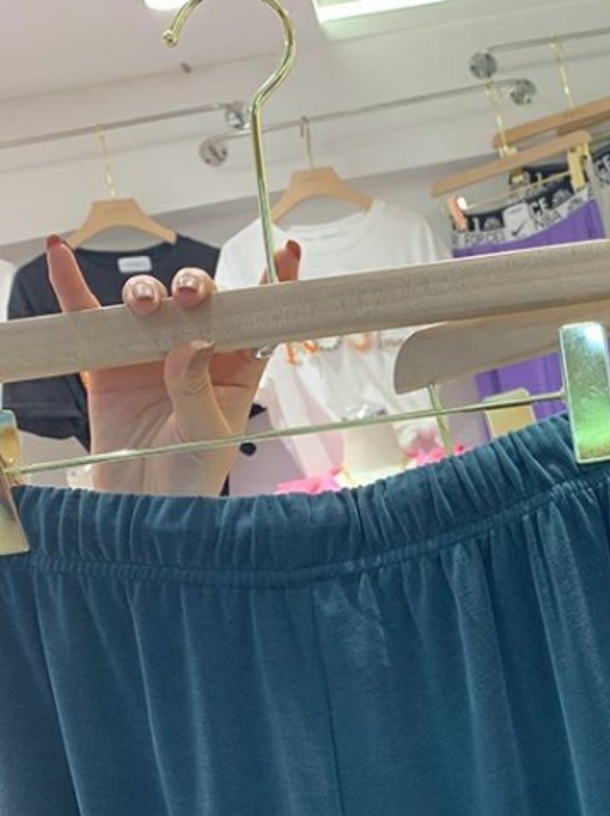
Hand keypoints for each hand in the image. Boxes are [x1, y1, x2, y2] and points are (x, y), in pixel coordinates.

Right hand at [47, 236, 301, 496]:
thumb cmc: (189, 478)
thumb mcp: (206, 435)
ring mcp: (151, 354)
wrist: (142, 508)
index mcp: (237, 371)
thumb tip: (191, 344)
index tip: (286, 253)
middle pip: (202, 302)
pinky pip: (89, 317)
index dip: (275, 287)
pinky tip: (62, 254)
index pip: (260, 322)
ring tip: (144, 307)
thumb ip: (197, 389)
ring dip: (147, 293)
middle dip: (198, 287)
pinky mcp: (108, 362)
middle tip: (192, 297)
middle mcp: (196, 354)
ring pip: (151, 304)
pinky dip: (72, 286)